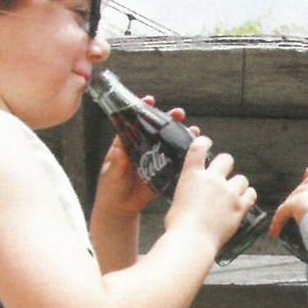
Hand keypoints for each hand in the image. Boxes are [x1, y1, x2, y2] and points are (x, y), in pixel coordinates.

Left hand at [94, 101, 194, 216]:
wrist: (121, 207)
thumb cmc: (111, 187)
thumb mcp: (112, 174)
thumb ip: (116, 163)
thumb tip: (118, 151)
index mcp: (127, 142)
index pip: (136, 122)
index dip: (143, 109)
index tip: (150, 99)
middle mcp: (143, 146)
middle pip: (157, 129)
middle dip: (168, 119)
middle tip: (179, 113)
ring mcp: (154, 158)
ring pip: (169, 142)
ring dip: (181, 134)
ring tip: (193, 129)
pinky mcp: (162, 172)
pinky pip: (175, 161)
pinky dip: (185, 155)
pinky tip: (195, 149)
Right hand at [165, 135, 257, 251]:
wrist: (191, 242)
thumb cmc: (178, 228)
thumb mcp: (176, 203)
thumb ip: (187, 193)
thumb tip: (191, 197)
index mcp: (192, 175)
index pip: (199, 147)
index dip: (204, 142)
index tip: (207, 143)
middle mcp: (212, 179)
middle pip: (226, 159)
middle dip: (225, 165)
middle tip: (222, 176)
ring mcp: (228, 193)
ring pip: (241, 178)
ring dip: (238, 185)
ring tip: (233, 194)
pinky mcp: (239, 208)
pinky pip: (251, 194)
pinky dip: (248, 196)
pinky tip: (244, 201)